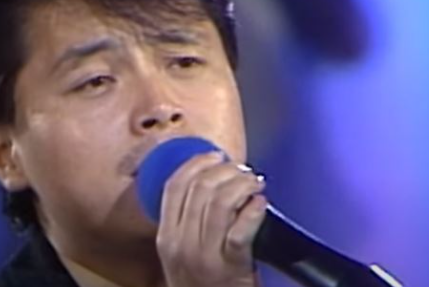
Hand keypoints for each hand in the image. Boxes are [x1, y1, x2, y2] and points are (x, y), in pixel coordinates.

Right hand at [156, 152, 266, 286]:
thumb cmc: (205, 286)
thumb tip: (211, 185)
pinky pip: (242, 229)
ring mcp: (205, 256)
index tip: (215, 155)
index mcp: (167, 237)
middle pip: (201, 188)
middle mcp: (181, 244)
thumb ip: (189, 224)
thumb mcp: (184, 255)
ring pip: (221, 202)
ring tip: (255, 184)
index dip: (196, 163)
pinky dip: (254, 210)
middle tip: (243, 170)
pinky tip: (261, 203)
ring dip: (242, 185)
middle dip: (226, 170)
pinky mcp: (231, 267)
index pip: (175, 186)